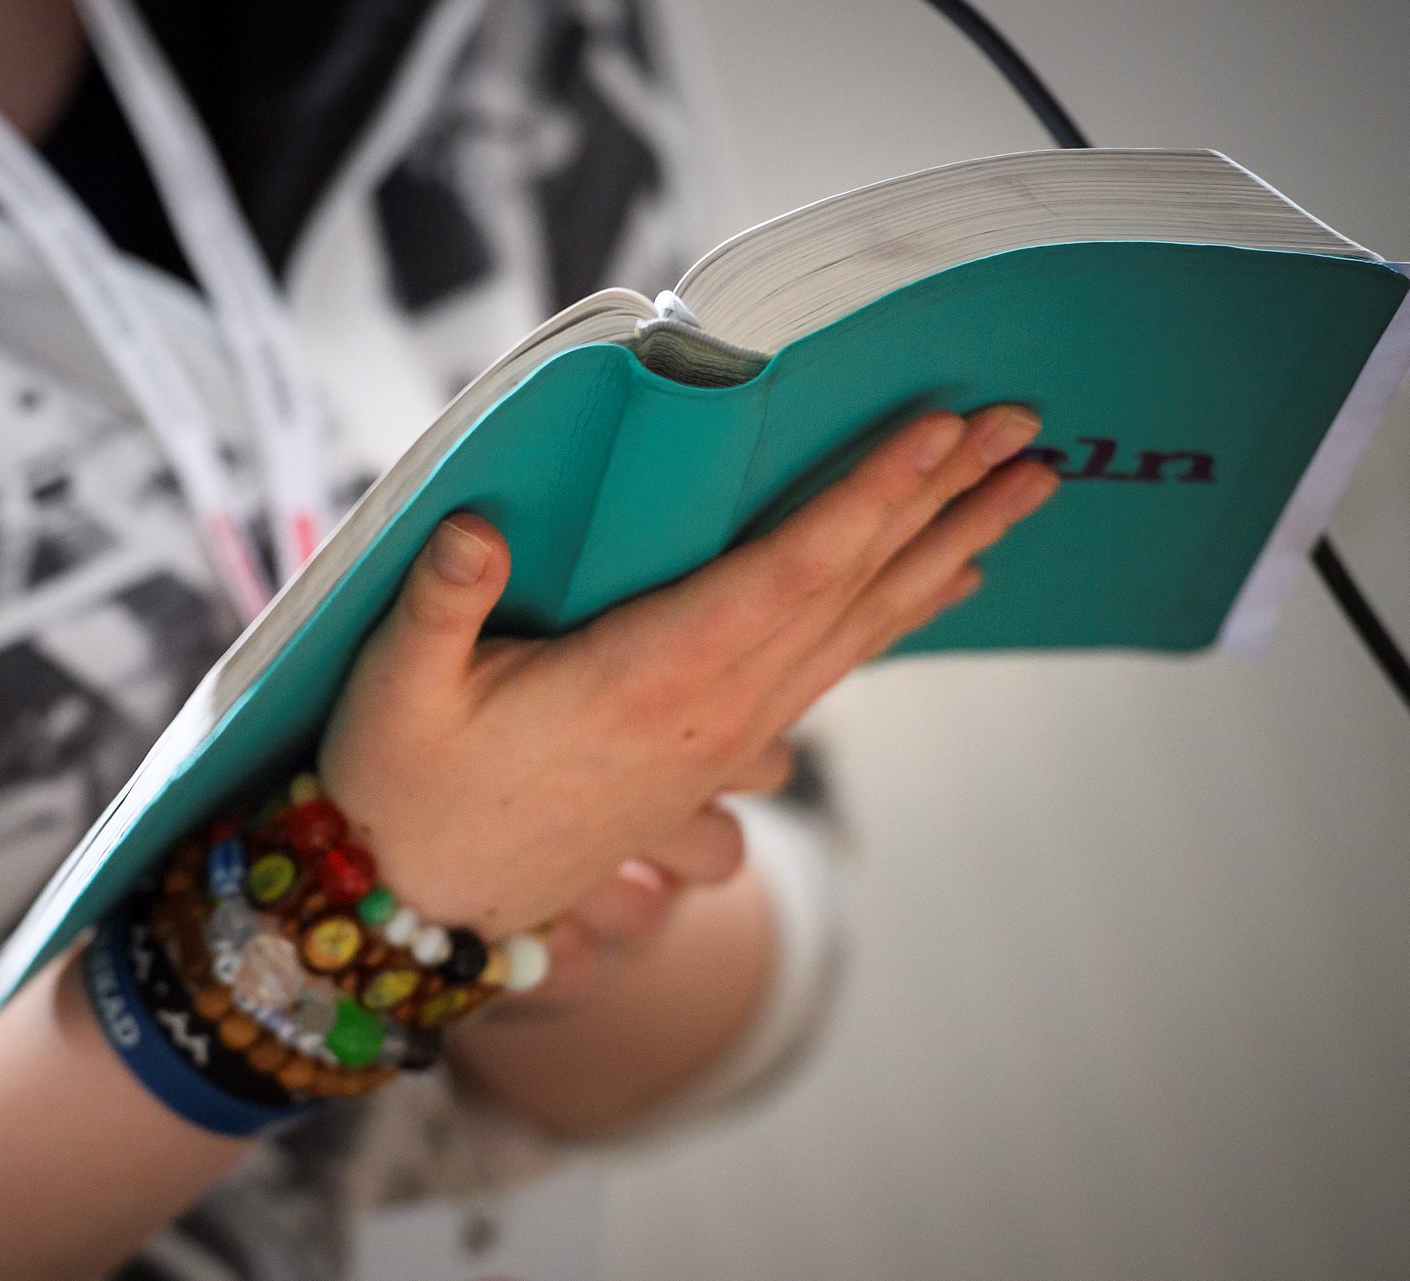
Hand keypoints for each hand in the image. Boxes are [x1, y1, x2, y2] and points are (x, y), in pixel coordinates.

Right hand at [319, 406, 1054, 935]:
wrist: (417, 903)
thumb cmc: (404, 784)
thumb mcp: (398, 690)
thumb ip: (442, 604)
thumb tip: (476, 529)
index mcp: (647, 680)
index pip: (788, 572)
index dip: (868, 496)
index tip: (939, 428)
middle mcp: (711, 712)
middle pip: (854, 591)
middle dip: (941, 502)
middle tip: (1025, 430)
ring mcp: (722, 740)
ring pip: (861, 631)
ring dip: (945, 551)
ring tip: (1023, 492)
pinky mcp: (715, 754)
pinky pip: (831, 669)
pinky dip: (895, 614)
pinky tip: (940, 582)